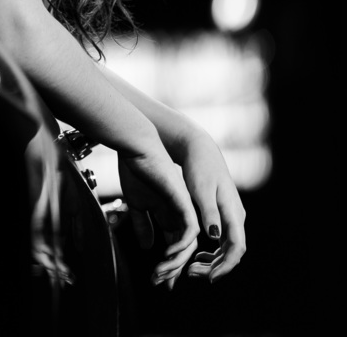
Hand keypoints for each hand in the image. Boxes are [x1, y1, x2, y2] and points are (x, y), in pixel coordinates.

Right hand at [117, 150, 199, 286]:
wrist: (138, 149)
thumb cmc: (136, 171)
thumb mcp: (137, 203)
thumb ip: (143, 225)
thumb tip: (147, 247)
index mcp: (171, 215)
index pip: (175, 246)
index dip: (169, 265)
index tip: (160, 281)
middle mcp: (182, 214)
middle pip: (184, 250)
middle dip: (173, 269)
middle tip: (160, 283)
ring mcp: (185, 209)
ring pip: (188, 244)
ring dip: (175, 262)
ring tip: (161, 272)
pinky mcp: (184, 202)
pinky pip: (188, 231)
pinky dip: (180, 245)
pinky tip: (166, 255)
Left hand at [171, 129, 246, 282]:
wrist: (199, 149)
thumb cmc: (198, 168)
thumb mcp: (201, 190)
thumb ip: (209, 213)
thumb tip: (215, 236)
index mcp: (233, 212)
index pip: (236, 248)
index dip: (225, 266)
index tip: (209, 278)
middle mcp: (236, 216)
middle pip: (233, 251)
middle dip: (216, 267)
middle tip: (192, 275)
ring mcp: (231, 215)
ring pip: (228, 247)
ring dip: (213, 261)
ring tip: (191, 269)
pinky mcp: (223, 213)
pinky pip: (223, 239)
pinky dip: (212, 251)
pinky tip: (197, 255)